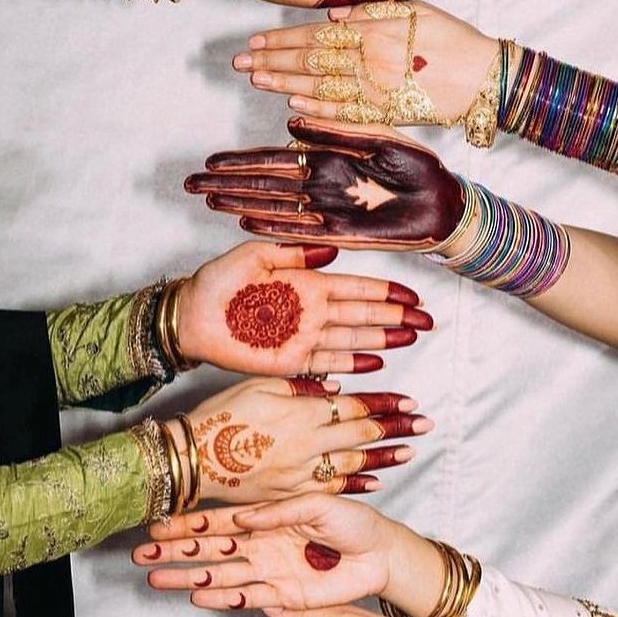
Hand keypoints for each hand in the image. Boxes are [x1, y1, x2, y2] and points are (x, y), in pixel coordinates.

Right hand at [135, 494, 443, 616]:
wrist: (381, 555)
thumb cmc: (354, 522)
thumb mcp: (319, 503)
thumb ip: (280, 511)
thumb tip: (241, 518)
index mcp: (267, 518)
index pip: (218, 520)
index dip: (186, 524)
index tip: (156, 527)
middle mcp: (260, 545)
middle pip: (208, 549)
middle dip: (175, 553)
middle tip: (142, 558)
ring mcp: (268, 571)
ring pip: (219, 575)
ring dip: (188, 577)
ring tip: (156, 579)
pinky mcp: (282, 597)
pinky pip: (244, 598)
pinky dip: (220, 599)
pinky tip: (197, 597)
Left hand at [177, 242, 432, 376]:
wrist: (190, 317)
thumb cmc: (217, 283)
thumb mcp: (255, 256)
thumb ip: (294, 252)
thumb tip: (333, 251)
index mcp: (307, 283)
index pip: (356, 288)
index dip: (386, 292)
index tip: (413, 295)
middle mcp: (312, 312)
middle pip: (364, 315)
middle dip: (397, 317)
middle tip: (427, 321)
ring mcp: (304, 338)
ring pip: (354, 340)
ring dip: (384, 339)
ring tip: (412, 337)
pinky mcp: (291, 362)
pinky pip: (328, 365)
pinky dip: (352, 365)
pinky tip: (377, 362)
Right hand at [181, 377, 431, 501]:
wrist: (192, 459)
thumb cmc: (219, 416)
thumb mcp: (258, 385)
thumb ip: (300, 386)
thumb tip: (336, 388)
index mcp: (302, 413)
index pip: (356, 407)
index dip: (386, 404)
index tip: (410, 402)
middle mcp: (309, 444)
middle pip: (363, 434)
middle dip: (397, 427)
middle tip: (425, 423)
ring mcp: (302, 473)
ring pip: (354, 463)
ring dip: (385, 455)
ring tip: (411, 450)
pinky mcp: (290, 493)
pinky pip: (332, 489)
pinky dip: (357, 484)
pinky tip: (377, 481)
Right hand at [185, 118, 462, 250]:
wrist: (446, 203)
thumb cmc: (420, 168)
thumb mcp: (377, 139)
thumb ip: (336, 130)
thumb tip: (293, 119)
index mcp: (329, 158)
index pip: (274, 159)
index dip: (241, 161)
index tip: (211, 162)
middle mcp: (321, 186)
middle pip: (264, 185)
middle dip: (227, 185)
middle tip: (192, 185)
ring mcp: (328, 211)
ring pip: (274, 208)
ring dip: (241, 205)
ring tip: (210, 203)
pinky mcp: (341, 234)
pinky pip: (300, 232)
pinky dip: (274, 228)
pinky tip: (248, 224)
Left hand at [235, 2, 498, 123]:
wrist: (484, 77)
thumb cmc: (453, 41)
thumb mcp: (414, 12)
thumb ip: (372, 11)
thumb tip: (333, 13)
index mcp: (374, 31)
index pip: (316, 34)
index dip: (283, 38)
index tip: (256, 41)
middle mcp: (370, 59)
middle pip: (311, 59)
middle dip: (273, 60)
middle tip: (242, 63)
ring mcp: (376, 89)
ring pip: (321, 86)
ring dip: (285, 84)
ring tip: (258, 81)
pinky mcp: (387, 114)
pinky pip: (346, 114)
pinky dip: (318, 110)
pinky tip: (293, 107)